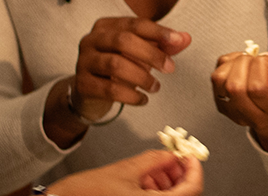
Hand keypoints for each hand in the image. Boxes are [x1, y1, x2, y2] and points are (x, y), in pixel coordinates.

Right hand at [46, 150, 202, 195]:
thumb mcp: (121, 170)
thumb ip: (153, 161)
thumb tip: (170, 156)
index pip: (193, 191)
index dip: (194, 170)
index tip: (189, 158)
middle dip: (185, 183)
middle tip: (173, 164)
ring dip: (172, 194)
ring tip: (153, 175)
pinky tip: (143, 190)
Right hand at [74, 18, 189, 108]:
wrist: (90, 93)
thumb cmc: (118, 68)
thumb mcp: (141, 54)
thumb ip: (163, 46)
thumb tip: (185, 38)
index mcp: (106, 27)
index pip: (134, 24)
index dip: (157, 32)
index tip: (177, 41)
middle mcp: (91, 40)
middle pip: (123, 41)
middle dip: (151, 54)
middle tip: (169, 68)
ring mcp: (84, 62)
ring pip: (115, 65)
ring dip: (142, 77)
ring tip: (155, 86)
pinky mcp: (83, 84)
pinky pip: (109, 89)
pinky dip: (131, 96)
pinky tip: (142, 99)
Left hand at [211, 49, 267, 152]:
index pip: (258, 88)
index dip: (261, 65)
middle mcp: (256, 117)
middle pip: (236, 87)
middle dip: (244, 62)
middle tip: (257, 59)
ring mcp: (237, 114)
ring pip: (221, 82)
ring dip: (233, 63)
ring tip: (249, 62)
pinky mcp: (224, 106)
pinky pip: (216, 79)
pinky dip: (226, 65)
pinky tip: (241, 67)